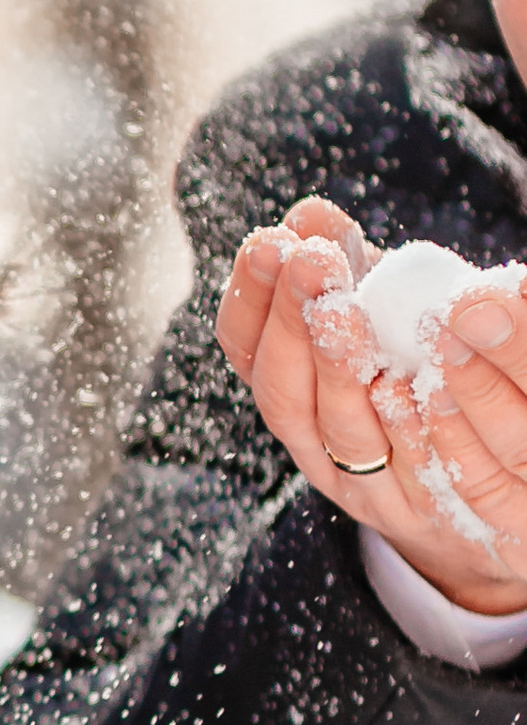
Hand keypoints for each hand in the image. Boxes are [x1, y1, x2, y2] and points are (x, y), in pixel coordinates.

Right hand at [216, 198, 526, 616]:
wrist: (480, 488)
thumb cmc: (420, 376)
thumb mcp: (378, 311)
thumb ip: (346, 266)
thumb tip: (308, 213)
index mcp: (293, 390)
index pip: (245, 349)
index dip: (249, 299)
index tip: (268, 243)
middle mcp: (315, 443)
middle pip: (283, 391)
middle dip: (290, 321)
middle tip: (310, 262)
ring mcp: (365, 484)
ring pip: (338, 431)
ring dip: (337, 367)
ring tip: (347, 309)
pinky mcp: (423, 511)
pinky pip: (409, 471)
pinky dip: (404, 425)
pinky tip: (405, 380)